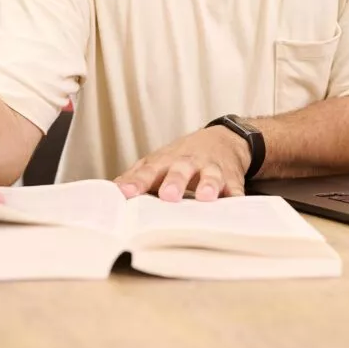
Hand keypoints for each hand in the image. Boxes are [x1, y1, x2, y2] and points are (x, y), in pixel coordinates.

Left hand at [114, 126, 250, 201]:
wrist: (224, 140)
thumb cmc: (184, 157)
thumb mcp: (159, 161)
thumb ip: (136, 176)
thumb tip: (111, 190)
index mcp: (166, 162)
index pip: (149, 172)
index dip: (137, 182)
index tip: (126, 193)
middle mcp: (189, 164)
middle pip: (180, 171)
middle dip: (175, 182)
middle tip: (168, 195)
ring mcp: (212, 170)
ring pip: (211, 176)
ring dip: (209, 185)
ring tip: (206, 197)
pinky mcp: (232, 179)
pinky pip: (236, 190)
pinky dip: (237, 198)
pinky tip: (237, 207)